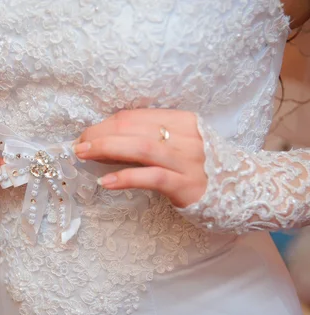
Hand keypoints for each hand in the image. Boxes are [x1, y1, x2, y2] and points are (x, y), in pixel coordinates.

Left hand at [73, 109, 206, 207]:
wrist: (246, 190)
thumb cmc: (202, 168)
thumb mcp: (178, 145)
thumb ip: (148, 141)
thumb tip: (105, 144)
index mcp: (181, 120)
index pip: (134, 116)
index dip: (105, 124)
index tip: (86, 136)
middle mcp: (185, 136)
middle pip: (133, 127)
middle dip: (100, 134)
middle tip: (78, 145)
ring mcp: (187, 160)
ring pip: (140, 147)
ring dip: (106, 148)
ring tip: (83, 155)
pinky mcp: (187, 185)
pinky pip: (151, 177)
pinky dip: (125, 177)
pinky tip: (106, 181)